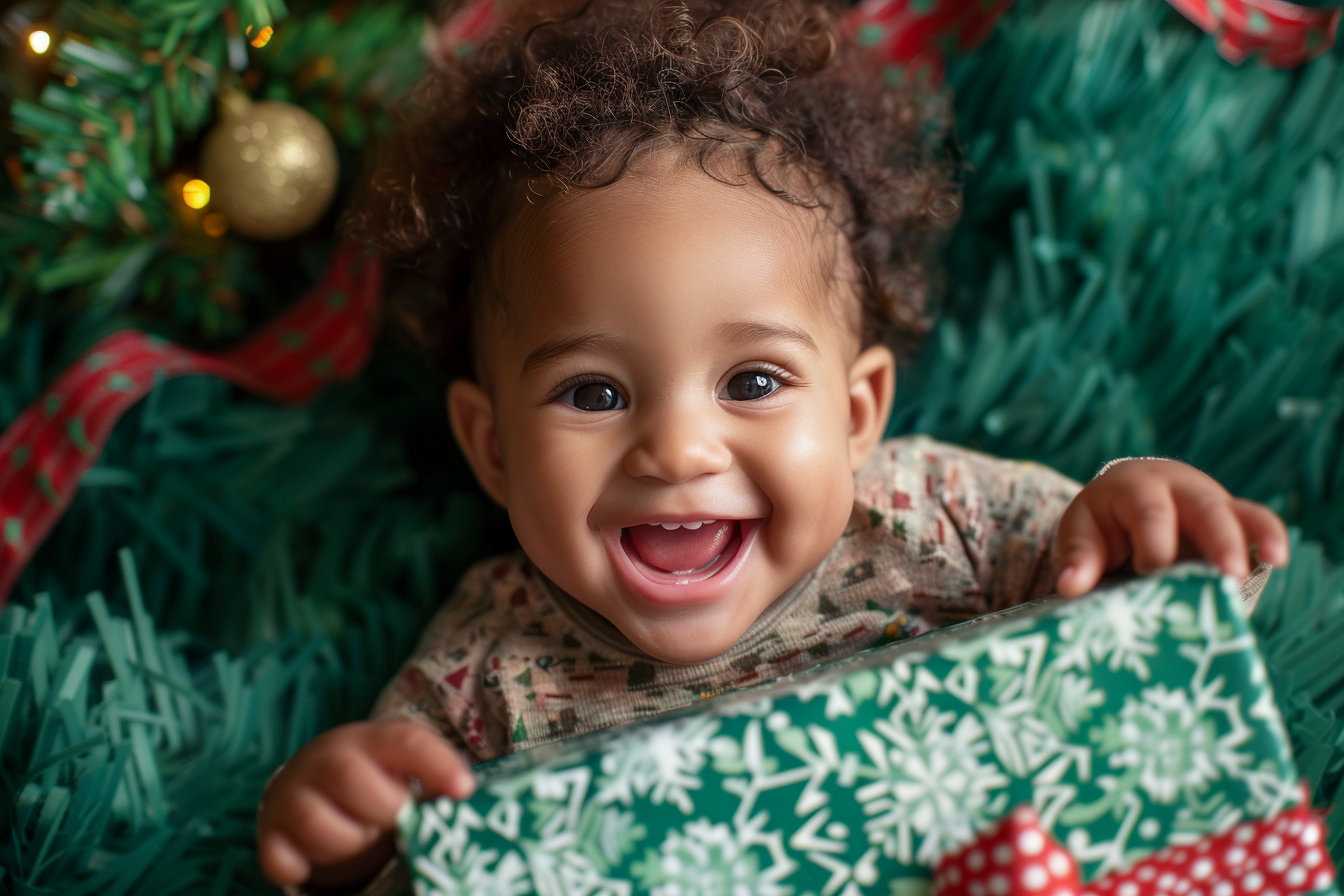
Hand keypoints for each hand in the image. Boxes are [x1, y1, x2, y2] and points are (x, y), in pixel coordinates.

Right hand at [256, 718, 474, 889]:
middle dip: (386, 810)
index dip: (437, 764)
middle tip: (398, 824)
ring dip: (349, 843)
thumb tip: (468, 801)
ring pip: (318, 821)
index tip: (465, 790)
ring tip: (363, 839)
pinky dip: (301, 868)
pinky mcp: (270, 832)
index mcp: (373, 739)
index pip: (406, 740)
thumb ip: (433, 781)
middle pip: (352, 778)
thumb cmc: (374, 780)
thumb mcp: (402, 768)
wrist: (309, 783)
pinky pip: (281, 858)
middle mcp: (328, 757)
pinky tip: (315, 861)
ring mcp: (294, 793)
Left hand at [1053, 458, 1289, 597]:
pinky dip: (1269, 538)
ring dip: (1252, 538)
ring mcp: (1209, 502)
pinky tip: (1277, 560)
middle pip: (1203, 508)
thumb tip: (1070, 588)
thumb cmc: (1102, 521)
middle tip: (1226, 575)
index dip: (1156, 545)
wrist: (1125, 496)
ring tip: (1270, 562)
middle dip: (1216, 541)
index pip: (1151, 513)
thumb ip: (1078, 557)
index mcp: (1135, 486)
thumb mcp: (1082, 531)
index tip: (1152, 574)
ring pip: (1236, 513)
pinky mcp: (1231, 520)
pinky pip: (1256, 522)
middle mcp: (1178, 488)